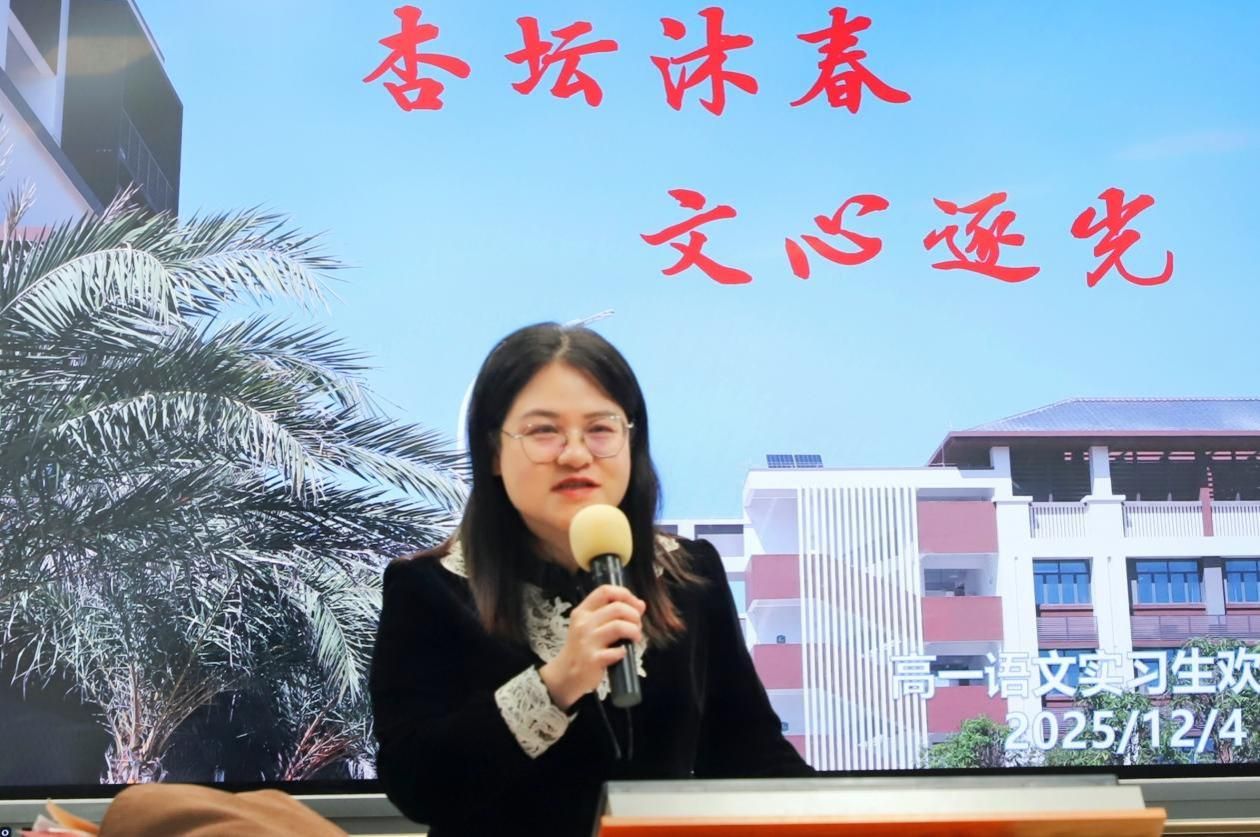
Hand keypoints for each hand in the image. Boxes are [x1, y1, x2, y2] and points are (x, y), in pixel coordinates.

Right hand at [538, 584, 645, 710]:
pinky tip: (622, 653)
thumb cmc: (582, 648)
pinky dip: (625, 651)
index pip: (605, 591)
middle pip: (617, 608)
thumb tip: (640, 604)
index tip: (636, 605)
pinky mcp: (593, 659)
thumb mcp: (590, 626)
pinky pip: (617, 650)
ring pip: (619, 626)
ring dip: (634, 631)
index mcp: (583, 612)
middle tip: (637, 625)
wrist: (565, 674)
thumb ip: (612, 613)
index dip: (625, 594)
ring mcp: (587, 641)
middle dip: (634, 615)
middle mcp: (583, 623)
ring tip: (635, 637)